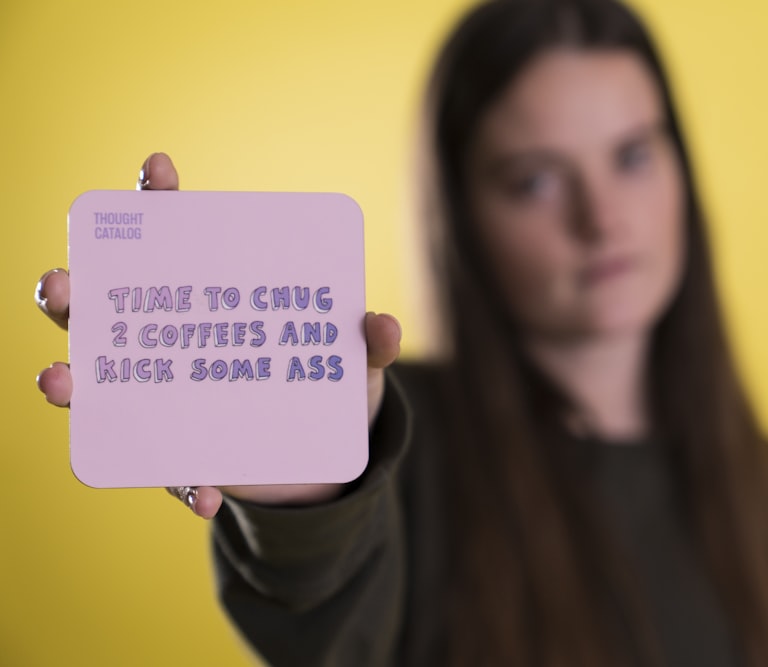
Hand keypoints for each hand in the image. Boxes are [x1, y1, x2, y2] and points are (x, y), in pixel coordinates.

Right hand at [35, 153, 401, 517]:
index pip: (171, 234)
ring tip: (64, 379)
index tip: (158, 171)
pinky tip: (208, 494)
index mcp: (212, 295)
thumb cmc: (329, 384)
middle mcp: (171, 340)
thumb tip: (380, 326)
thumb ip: (369, 343)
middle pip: (102, 304)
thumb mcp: (354, 362)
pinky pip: (165, 468)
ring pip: (96, 380)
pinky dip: (184, 483)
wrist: (326, 456)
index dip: (156, 199)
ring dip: (69, 376)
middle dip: (71, 291)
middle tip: (66, 285)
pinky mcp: (178, 454)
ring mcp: (164, 397)